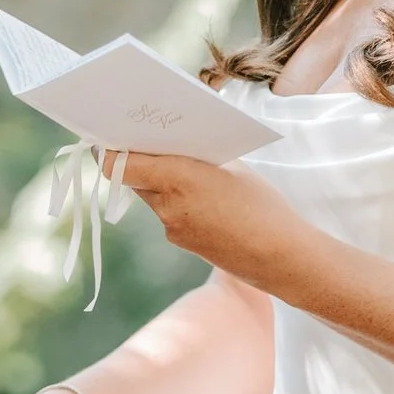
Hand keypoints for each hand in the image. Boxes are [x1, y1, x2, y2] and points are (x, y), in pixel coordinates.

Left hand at [115, 151, 296, 280]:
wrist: (280, 256)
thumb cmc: (262, 205)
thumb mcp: (232, 167)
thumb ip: (196, 156)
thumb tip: (174, 147)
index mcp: (177, 178)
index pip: (122, 165)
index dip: (113, 151)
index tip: (115, 137)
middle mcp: (167, 205)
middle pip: (133, 177)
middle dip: (138, 160)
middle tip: (148, 143)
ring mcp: (172, 228)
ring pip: (150, 196)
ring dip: (158, 181)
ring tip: (183, 169)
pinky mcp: (181, 242)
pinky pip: (167, 213)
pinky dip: (174, 201)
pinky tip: (200, 197)